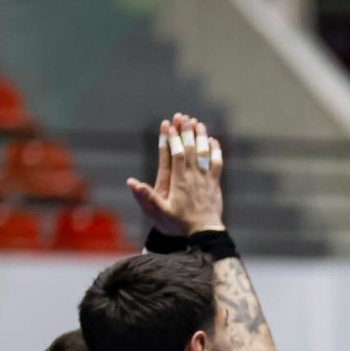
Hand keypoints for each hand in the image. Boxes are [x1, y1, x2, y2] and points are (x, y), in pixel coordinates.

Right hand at [126, 112, 223, 235]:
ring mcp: (205, 180)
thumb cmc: (179, 224)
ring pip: (204, 154)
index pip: (176, 154)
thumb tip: (132, 182)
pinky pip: (216, 164)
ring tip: (197, 123)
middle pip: (190, 149)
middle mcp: (193, 177)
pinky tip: (212, 141)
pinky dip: (215, 151)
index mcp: (179, 181)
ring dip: (200, 137)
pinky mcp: (214, 184)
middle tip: (182, 117)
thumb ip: (147, 197)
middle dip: (186, 132)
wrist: (204, 233)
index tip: (168, 125)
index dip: (172, 139)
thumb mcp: (160, 213)